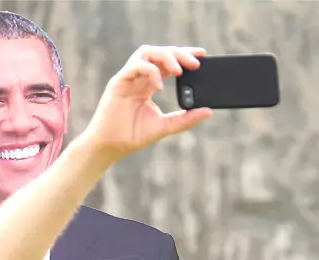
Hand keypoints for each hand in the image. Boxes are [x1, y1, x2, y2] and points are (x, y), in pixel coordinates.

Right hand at [82, 45, 212, 161]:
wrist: (110, 148)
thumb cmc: (132, 136)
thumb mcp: (165, 126)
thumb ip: (185, 119)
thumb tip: (208, 111)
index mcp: (148, 85)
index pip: (168, 62)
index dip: (184, 55)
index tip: (203, 55)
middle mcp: (138, 78)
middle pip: (159, 53)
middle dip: (179, 53)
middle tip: (195, 63)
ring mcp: (127, 78)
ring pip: (146, 52)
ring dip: (165, 57)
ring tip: (179, 70)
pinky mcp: (117, 83)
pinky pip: (135, 66)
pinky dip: (150, 71)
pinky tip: (159, 86)